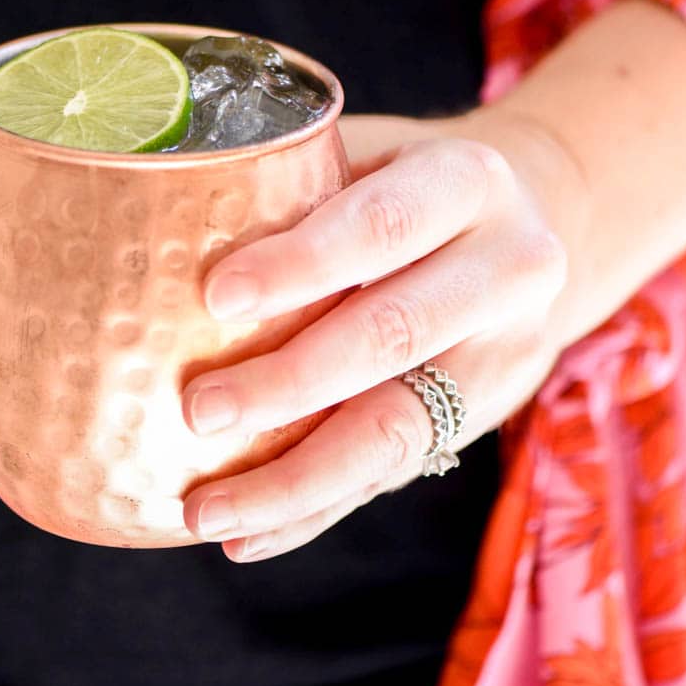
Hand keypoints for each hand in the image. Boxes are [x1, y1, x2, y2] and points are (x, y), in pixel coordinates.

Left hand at [179, 108, 582, 561]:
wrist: (530, 225)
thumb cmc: (403, 180)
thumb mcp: (370, 150)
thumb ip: (294, 183)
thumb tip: (154, 221)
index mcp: (470, 181)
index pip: (385, 224)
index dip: (303, 263)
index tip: (216, 296)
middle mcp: (509, 269)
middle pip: (395, 334)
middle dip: (290, 381)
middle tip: (196, 410)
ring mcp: (504, 356)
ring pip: (399, 428)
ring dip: (295, 477)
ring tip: (203, 508)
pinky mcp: (480, 422)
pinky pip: (393, 476)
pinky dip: (314, 510)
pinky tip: (246, 535)